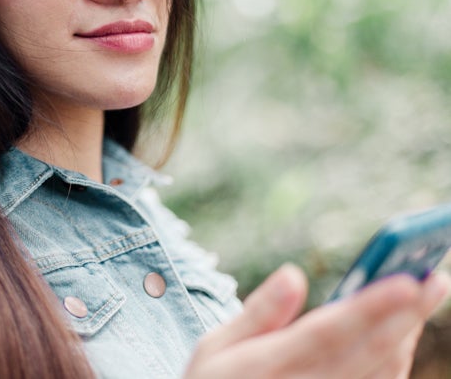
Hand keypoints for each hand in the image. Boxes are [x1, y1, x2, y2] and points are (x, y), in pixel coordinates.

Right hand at [183, 264, 449, 378]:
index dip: (370, 307)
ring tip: (425, 296)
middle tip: (435, 278)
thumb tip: (293, 274)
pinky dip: (397, 360)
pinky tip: (404, 334)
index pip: (329, 333)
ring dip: (408, 334)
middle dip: (407, 314)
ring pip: (382, 372)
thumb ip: (257, 313)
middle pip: (369, 351)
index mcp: (269, 366)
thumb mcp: (214, 350)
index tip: (405, 281)